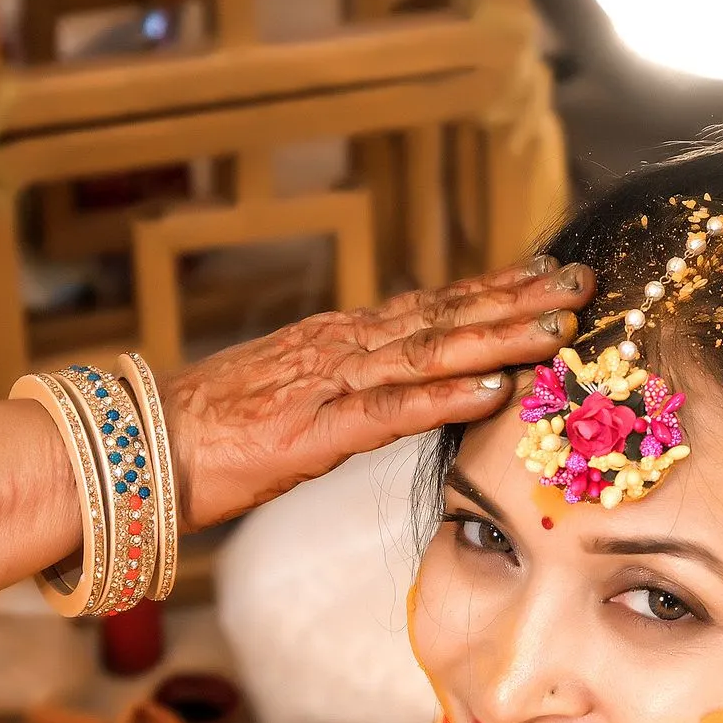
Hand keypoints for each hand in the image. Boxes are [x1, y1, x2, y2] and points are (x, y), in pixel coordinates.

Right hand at [161, 257, 594, 531]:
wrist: (138, 449)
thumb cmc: (212, 434)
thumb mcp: (294, 400)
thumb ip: (350, 389)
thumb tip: (402, 390)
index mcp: (339, 341)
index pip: (432, 306)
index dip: (496, 289)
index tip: (552, 274)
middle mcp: (340, 348)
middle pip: (444, 316)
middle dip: (519, 300)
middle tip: (585, 284)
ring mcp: (326, 385)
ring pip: (428, 353)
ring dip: (499, 337)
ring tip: (558, 327)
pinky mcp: (311, 432)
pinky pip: (388, 412)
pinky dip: (443, 398)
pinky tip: (491, 389)